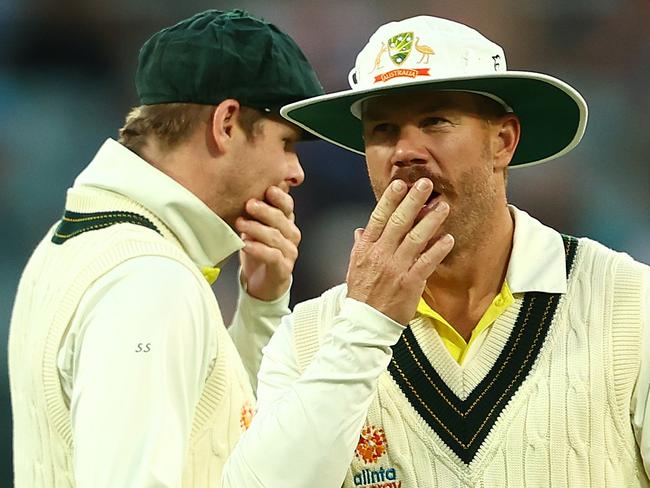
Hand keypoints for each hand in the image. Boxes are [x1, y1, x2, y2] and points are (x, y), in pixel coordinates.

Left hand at [235, 186, 300, 300]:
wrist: (261, 282)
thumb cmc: (258, 250)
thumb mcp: (256, 227)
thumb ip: (256, 210)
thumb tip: (250, 185)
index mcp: (286, 222)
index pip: (287, 205)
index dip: (280, 197)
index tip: (268, 189)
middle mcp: (291, 235)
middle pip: (282, 219)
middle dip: (265, 210)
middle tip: (249, 204)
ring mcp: (289, 252)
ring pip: (276, 237)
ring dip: (257, 229)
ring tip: (241, 224)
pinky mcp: (283, 268)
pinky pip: (272, 256)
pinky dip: (259, 249)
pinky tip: (246, 245)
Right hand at [346, 178, 453, 324]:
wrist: (364, 322)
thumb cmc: (361, 294)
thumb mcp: (354, 267)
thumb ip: (360, 246)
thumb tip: (362, 230)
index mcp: (366, 248)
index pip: (378, 218)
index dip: (390, 199)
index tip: (400, 184)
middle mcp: (380, 255)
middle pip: (398, 222)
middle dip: (413, 201)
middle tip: (426, 184)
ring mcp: (395, 268)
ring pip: (415, 239)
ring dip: (431, 221)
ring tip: (443, 206)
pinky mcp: (410, 283)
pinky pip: (426, 262)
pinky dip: (438, 249)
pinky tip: (448, 238)